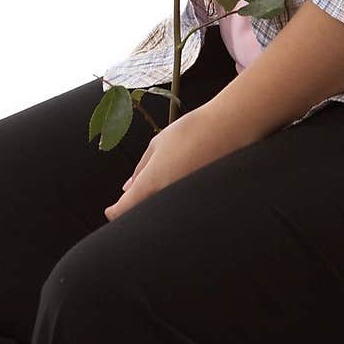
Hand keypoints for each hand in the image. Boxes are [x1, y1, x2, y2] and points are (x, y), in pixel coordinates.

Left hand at [103, 105, 248, 220]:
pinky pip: (183, 211)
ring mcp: (187, 203)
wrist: (231, 126)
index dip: (114, 212)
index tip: (111, 209)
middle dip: (136, 210)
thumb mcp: (159, 143)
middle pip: (143, 216)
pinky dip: (178, 205)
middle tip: (140, 195)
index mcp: (152, 182)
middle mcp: (168, 198)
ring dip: (158, 207)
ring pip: (163, 215)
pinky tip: (185, 187)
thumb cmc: (194, 129)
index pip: (123, 211)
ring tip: (168, 183)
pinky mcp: (204, 204)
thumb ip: (141, 168)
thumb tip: (128, 187)